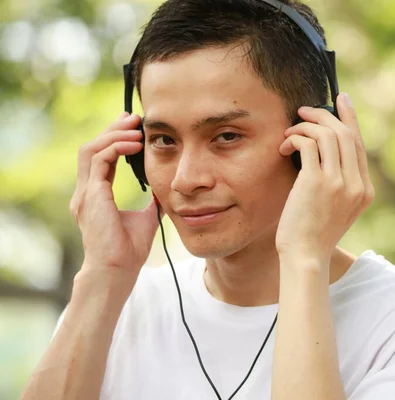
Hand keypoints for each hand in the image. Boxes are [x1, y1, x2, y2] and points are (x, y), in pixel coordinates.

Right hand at [69, 112, 160, 288]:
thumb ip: (151, 202)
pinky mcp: (91, 196)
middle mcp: (86, 192)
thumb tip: (165, 190)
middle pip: (92, 148)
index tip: (133, 127)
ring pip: (91, 150)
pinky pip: (99, 160)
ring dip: (112, 134)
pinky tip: (135, 144)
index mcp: (96, 196)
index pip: (101, 159)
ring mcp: (86, 193)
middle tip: (133, 118)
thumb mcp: (146, 218)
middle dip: (112, 130)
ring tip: (134, 126)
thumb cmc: (129, 250)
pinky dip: (116, 147)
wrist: (118, 270)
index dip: (115, 140)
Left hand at [276, 93, 374, 263]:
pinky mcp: (316, 182)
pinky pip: (309, 144)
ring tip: (290, 132)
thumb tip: (324, 150)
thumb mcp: (337, 209)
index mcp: (365, 191)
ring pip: (328, 135)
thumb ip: (340, 183)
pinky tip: (285, 146)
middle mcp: (356, 185)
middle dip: (324, 115)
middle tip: (304, 110)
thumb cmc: (314, 234)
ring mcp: (338, 183)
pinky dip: (295, 138)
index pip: (359, 145)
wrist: (305, 257)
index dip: (349, 119)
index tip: (340, 101)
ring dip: (306, 126)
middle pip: (346, 134)